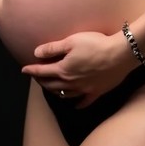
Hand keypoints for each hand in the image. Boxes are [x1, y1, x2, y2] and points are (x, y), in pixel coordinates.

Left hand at [20, 30, 135, 108]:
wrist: (121, 54)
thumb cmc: (95, 44)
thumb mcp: (71, 41)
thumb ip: (53, 48)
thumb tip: (36, 53)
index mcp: (63, 70)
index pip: (43, 71)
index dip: (32, 70)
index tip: (24, 70)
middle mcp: (71, 83)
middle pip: (51, 84)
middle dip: (41, 81)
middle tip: (36, 77)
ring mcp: (84, 90)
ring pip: (64, 95)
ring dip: (54, 91)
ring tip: (50, 87)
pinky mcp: (96, 92)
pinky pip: (84, 102)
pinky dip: (77, 104)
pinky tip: (75, 105)